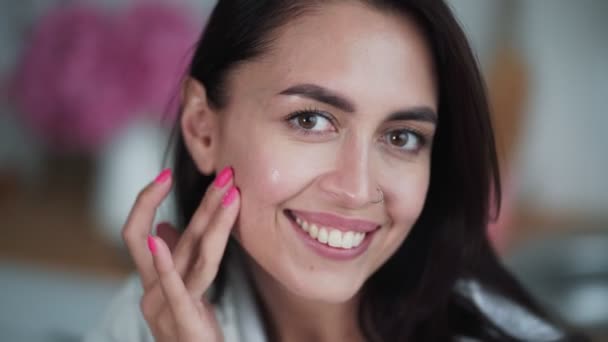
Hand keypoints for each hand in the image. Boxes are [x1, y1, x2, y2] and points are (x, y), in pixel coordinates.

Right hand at [122, 167, 239, 341]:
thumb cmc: (189, 330)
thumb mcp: (182, 292)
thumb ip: (173, 261)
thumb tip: (163, 226)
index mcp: (154, 280)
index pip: (136, 232)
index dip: (146, 202)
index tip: (164, 175)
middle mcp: (154, 289)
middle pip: (178, 237)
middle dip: (204, 203)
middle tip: (227, 174)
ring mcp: (163, 306)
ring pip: (188, 255)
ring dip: (209, 221)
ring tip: (228, 195)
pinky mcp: (181, 322)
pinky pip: (177, 289)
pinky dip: (166, 264)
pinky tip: (158, 238)